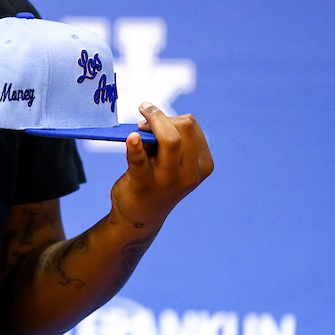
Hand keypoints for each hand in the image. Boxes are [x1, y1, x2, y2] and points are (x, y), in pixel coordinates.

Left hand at [112, 102, 213, 227]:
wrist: (140, 216)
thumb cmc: (155, 181)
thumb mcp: (170, 163)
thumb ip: (165, 141)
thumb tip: (149, 118)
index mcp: (202, 164)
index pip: (191, 126)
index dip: (169, 118)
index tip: (152, 121)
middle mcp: (190, 173)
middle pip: (184, 127)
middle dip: (161, 117)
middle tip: (142, 123)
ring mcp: (169, 180)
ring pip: (170, 139)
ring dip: (152, 123)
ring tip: (136, 130)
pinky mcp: (144, 184)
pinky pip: (140, 160)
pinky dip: (135, 146)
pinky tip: (131, 138)